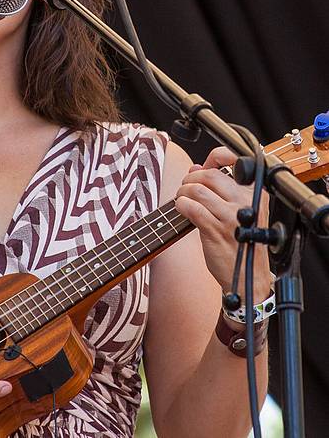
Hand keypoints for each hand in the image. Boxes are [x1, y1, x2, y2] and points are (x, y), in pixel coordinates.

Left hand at [174, 146, 271, 302]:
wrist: (248, 279)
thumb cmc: (241, 244)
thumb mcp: (238, 212)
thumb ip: (220, 187)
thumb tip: (197, 167)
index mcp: (255, 194)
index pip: (235, 160)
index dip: (214, 157)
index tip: (204, 166)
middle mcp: (246, 202)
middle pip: (209, 175)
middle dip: (191, 179)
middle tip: (187, 189)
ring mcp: (232, 216)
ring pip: (197, 189)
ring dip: (183, 192)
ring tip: (183, 201)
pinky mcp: (217, 230)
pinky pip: (191, 207)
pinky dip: (181, 205)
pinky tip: (182, 210)